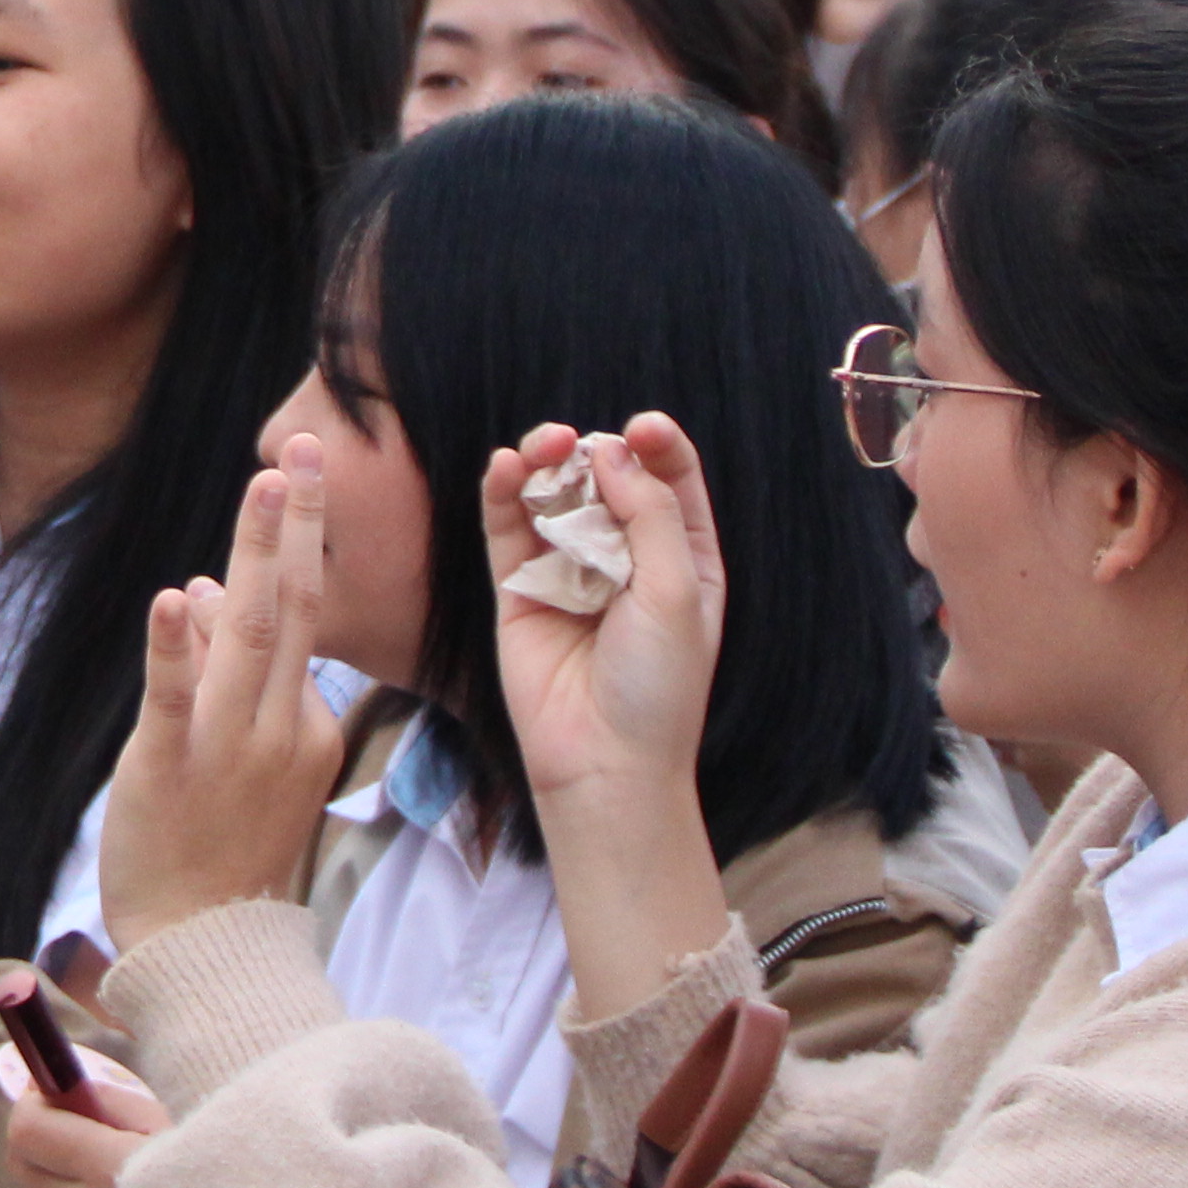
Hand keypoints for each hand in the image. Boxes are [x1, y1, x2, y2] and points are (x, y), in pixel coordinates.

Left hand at [0, 1055, 186, 1187]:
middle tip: (79, 1128)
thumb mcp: (174, 1128)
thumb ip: (110, 1105)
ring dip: (69, 1180)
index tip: (52, 1095)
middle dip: (44, 1137)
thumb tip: (60, 1088)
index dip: (33, 1105)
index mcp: (113, 1174)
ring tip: (123, 1185)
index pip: (28, 1131)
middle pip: (22, 1163)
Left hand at [99, 444, 350, 952]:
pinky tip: (178, 597)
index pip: (295, 629)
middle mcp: (278, 727)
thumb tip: (209, 587)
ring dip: (259, 554)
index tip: (287, 486)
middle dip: (301, 525)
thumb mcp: (250, 761)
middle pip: (296, 610)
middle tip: (306, 448)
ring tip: (269, 484)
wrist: (203, 946)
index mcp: (305, 726)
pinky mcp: (169, 768)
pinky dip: (176, 648)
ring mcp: (227, 747)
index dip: (281, 557)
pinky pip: (175, 699)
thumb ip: (230, 669)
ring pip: (251, 636)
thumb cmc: (223, 852)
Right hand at [485, 415, 730, 816]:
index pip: (669, 481)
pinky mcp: (519, 591)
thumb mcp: (677, 590)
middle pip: (607, 480)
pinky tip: (507, 467)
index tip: (641, 427)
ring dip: (547, 462)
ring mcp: (570, 573)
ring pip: (554, 496)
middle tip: (577, 443)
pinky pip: (509, 530)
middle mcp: (625, 559)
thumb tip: (613, 450)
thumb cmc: (657, 684)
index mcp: (681, 558)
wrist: (604, 760)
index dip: (656, 445)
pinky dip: (506, 494)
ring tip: (542, 447)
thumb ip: (649, 514)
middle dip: (594, 451)